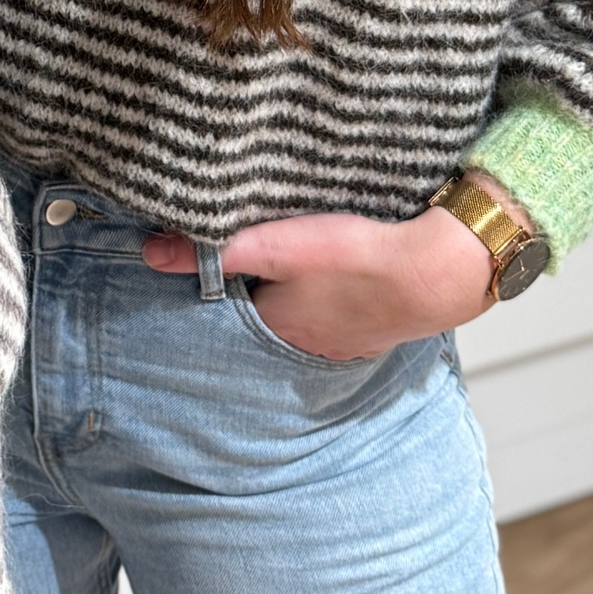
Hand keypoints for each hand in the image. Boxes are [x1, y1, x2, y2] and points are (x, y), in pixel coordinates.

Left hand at [140, 182, 525, 359]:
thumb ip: (214, 251)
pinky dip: (330, 297)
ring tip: (289, 266)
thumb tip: (151, 254)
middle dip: (253, 294)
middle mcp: (308, 347)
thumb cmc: (357, 258)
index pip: (227, 312)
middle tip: (247, 261)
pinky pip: (339, 314)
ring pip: (303, 317)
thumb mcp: (275, 246)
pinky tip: (336, 277)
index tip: (205, 266)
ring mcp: (346, 342)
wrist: (441, 270)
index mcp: (276, 331)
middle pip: (264, 317)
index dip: (216, 287)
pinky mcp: (376, 326)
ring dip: (294, 296)